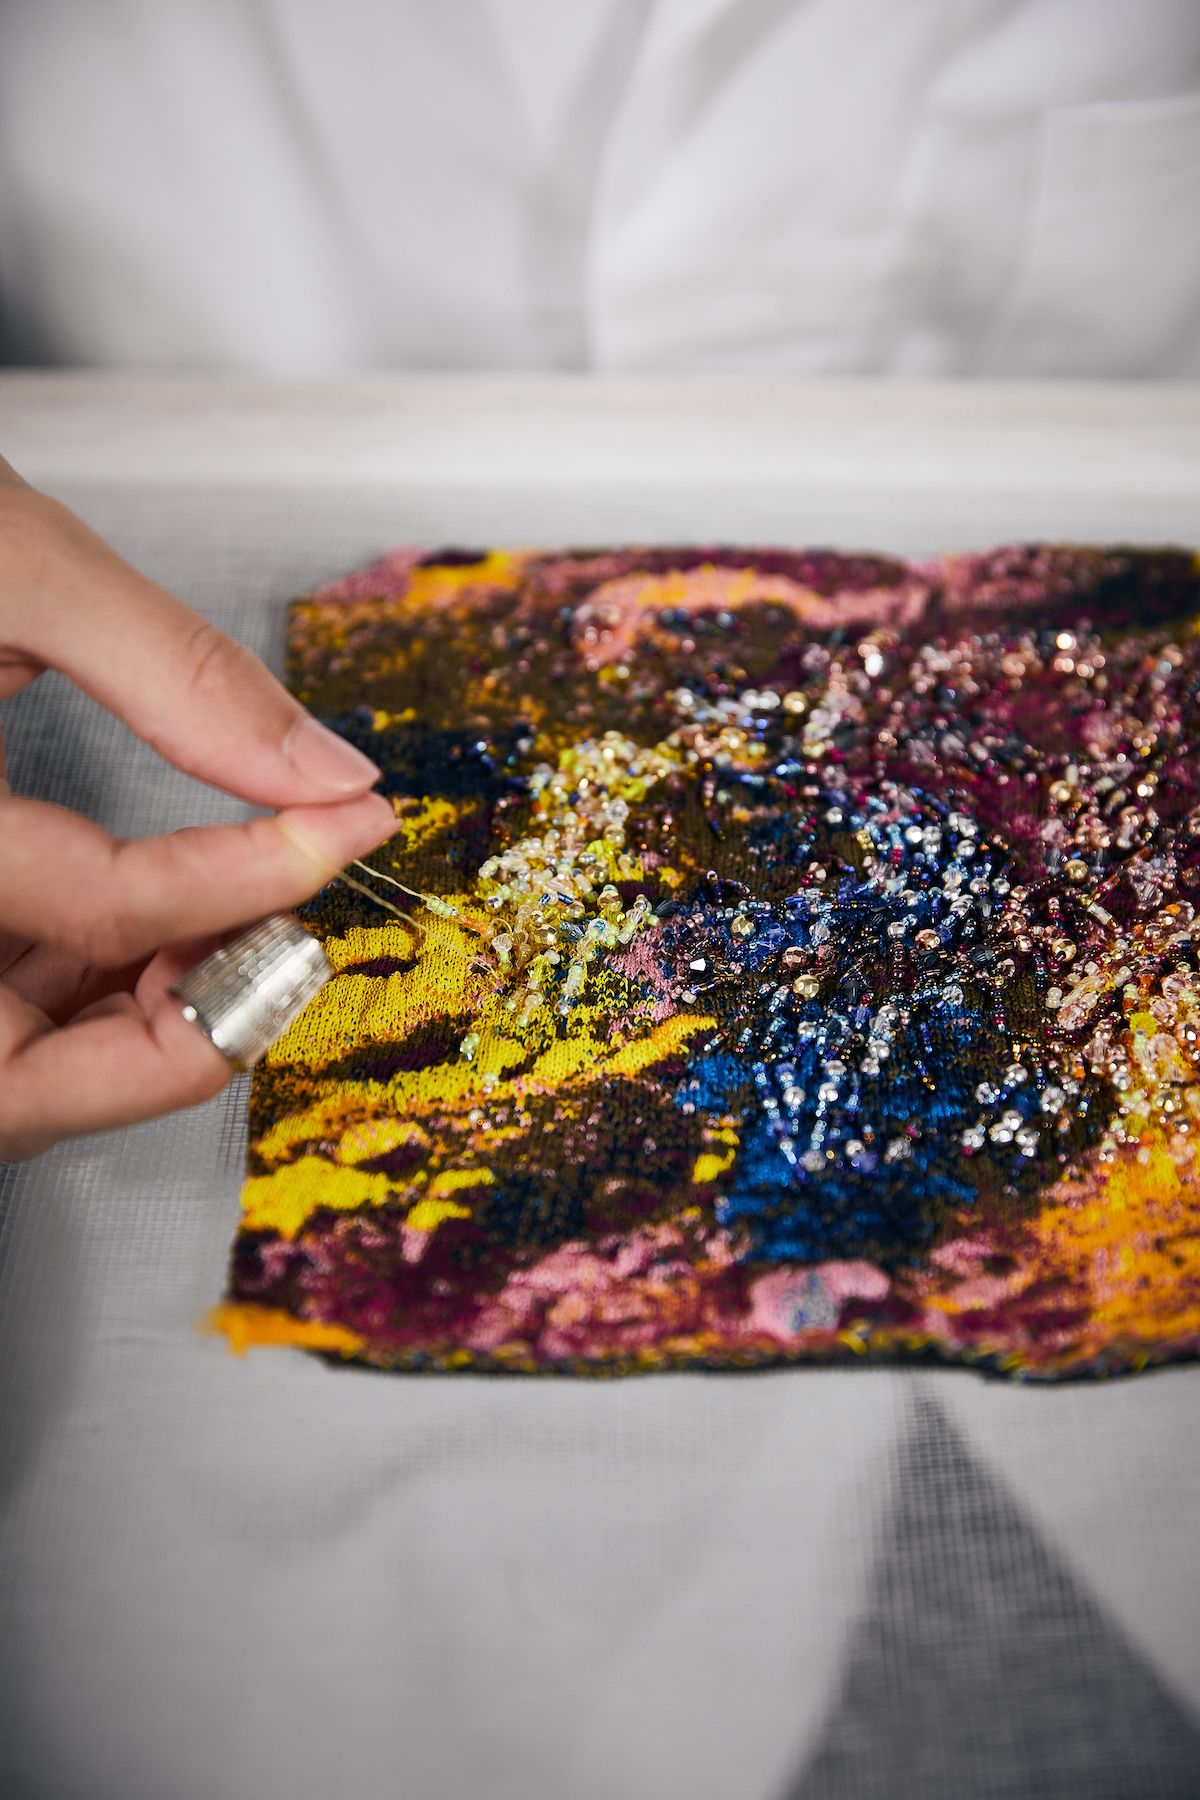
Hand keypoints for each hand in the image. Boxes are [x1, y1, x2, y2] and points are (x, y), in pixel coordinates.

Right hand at [0, 459, 395, 1157]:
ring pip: (11, 1063)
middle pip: (23, 1082)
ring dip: (129, 1021)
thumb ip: (175, 674)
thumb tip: (322, 771)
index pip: (102, 908)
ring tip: (225, 919)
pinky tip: (146, 911)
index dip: (247, 878)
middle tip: (276, 939)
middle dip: (172, 1035)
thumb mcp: (10, 565)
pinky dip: (76, 981)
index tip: (341, 826)